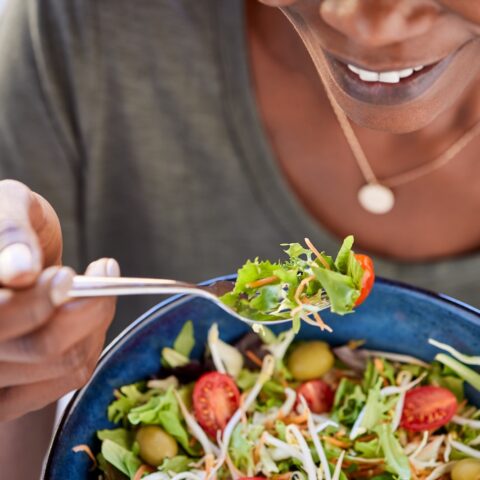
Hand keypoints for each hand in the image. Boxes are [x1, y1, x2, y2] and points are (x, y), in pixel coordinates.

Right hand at [0, 180, 118, 421]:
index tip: (68, 274)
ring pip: (65, 361)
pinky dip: (94, 337)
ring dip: (97, 316)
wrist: (11, 253)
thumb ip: (7, 230)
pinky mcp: (16, 393)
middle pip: (41, 345)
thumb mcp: (5, 205)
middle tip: (102, 270)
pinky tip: (89, 309)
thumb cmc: (8, 223)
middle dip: (86, 305)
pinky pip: (73, 374)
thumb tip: (19, 270)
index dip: (39, 301)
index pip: (1, 317)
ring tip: (98, 283)